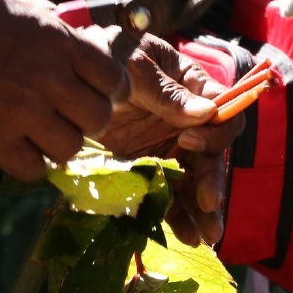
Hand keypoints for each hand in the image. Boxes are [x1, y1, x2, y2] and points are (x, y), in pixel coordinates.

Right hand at [0, 0, 129, 179]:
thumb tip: (86, 46)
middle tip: (69, 117)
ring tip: (39, 133)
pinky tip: (16, 148)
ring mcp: (22, 114)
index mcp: (56, 42)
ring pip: (70, 147)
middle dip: (88, 120)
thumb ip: (55, 30)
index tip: (99, 94)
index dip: (111, 90)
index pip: (113, 77)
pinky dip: (30, 163)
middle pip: (98, 118)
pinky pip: (34, 169)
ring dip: (58, 143)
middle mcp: (47, 80)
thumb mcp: (14, 8)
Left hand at [96, 35, 246, 246]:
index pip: (223, 115)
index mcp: (194, 89)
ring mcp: (170, 147)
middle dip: (212, 181)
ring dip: (201, 209)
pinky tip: (185, 235)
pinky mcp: (149, 168)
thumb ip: (166, 91)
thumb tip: (206, 112)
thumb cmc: (106, 55)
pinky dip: (176, 214)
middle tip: (207, 203)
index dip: (215, 132)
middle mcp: (190, 122)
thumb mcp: (133, 66)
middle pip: (212, 156)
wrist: (69, 74)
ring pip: (194, 181)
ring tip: (204, 237)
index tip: (188, 140)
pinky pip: (168, 193)